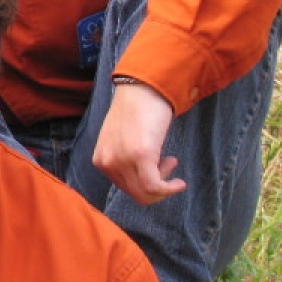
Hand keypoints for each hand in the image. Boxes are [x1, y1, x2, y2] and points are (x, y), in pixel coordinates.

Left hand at [91, 81, 186, 205]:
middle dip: (156, 187)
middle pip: (135, 194)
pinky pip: (154, 187)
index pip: (124, 188)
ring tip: (171, 161)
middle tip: (168, 164)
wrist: (144, 86)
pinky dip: (169, 189)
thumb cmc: (138, 110)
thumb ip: (125, 159)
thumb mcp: (123, 140)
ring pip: (145, 194)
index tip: (159, 166)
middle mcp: (107, 162)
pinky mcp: (140, 155)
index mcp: (101, 159)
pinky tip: (180, 182)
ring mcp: (122, 159)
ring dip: (163, 185)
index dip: (145, 183)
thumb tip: (142, 180)